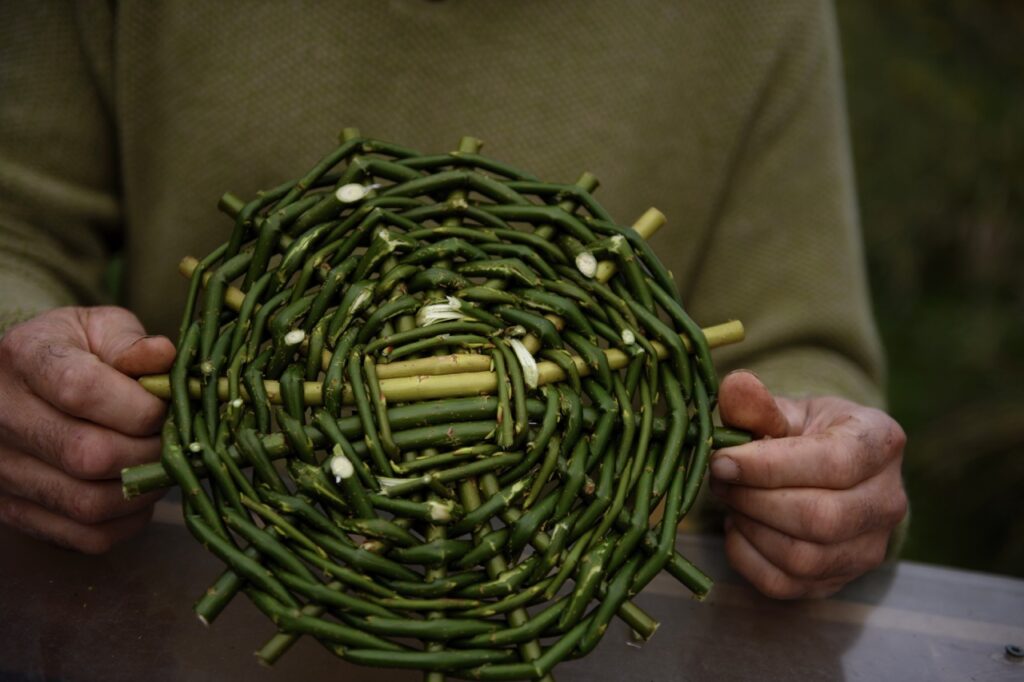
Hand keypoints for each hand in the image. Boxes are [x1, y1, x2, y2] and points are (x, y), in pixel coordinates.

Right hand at [0, 306, 174, 552]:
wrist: (24, 383)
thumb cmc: (75, 351)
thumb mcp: (100, 328)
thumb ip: (132, 343)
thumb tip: (164, 356)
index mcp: (24, 359)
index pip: (80, 391)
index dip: (139, 407)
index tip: (166, 406)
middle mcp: (2, 417)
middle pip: (87, 455)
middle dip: (149, 450)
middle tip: (174, 440)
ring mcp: (3, 471)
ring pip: (88, 503)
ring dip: (143, 490)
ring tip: (162, 465)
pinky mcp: (16, 511)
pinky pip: (85, 536)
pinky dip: (127, 522)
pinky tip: (139, 493)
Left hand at [709, 370, 907, 598]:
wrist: (824, 472)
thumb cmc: (802, 435)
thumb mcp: (785, 409)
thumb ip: (757, 403)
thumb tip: (735, 386)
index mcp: (880, 442)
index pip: (833, 463)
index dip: (769, 466)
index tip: (721, 460)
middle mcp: (889, 501)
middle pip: (821, 518)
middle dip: (755, 500)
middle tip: (719, 479)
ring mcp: (869, 548)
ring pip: (804, 557)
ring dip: (750, 529)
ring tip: (730, 499)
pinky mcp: (839, 580)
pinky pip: (785, 584)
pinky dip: (747, 558)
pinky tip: (738, 527)